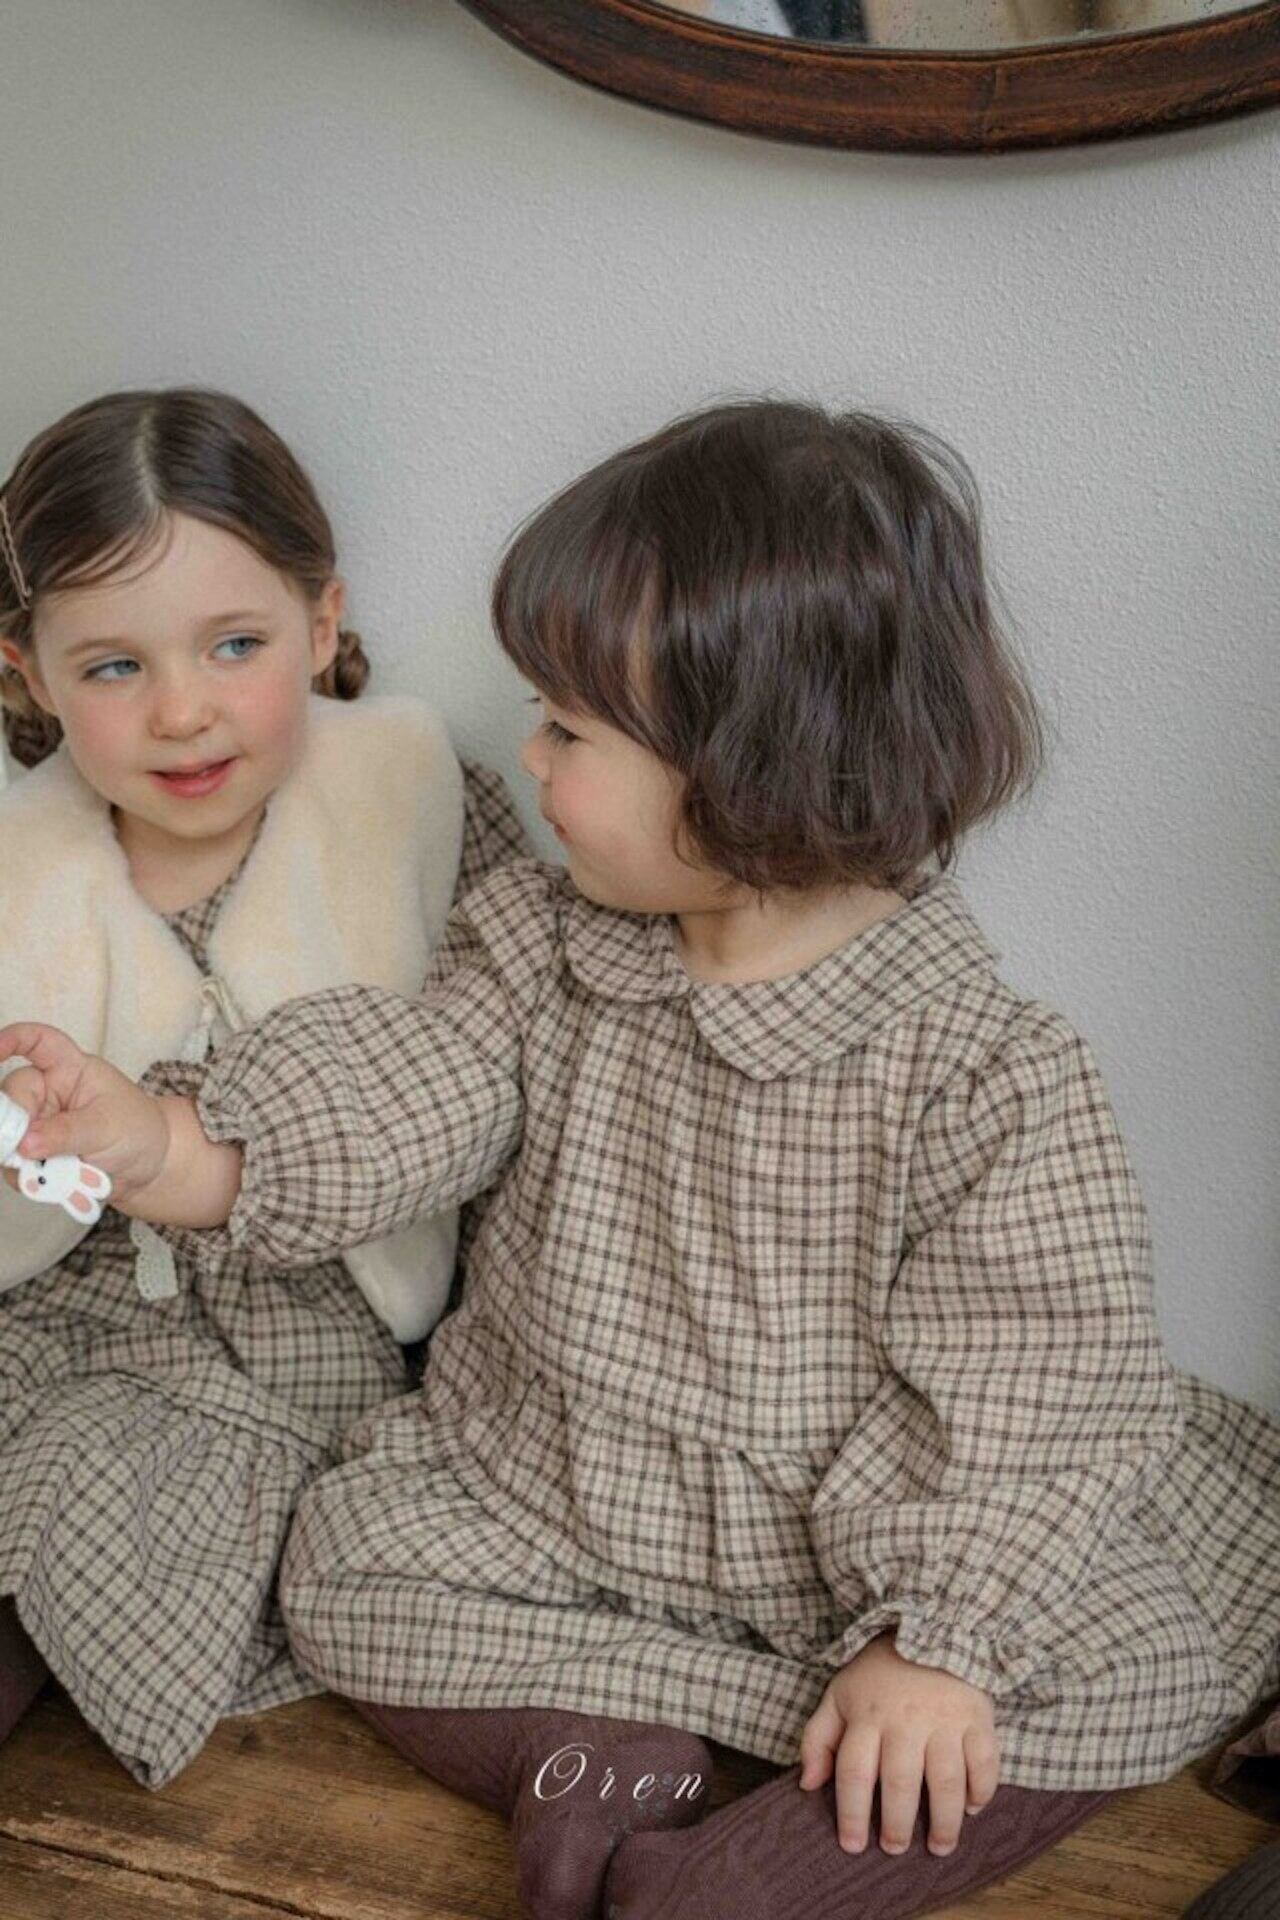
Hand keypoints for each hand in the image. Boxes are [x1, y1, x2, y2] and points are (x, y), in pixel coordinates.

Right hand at [0, 1022, 170, 1202]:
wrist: (146, 1166)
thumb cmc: (135, 1130)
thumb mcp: (107, 1128)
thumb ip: (65, 1133)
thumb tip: (24, 1143)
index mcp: (70, 1069)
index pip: (39, 1042)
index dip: (13, 1039)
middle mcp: (47, 1092)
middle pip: (10, 1096)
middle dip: (14, 1124)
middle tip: (29, 1148)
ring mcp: (37, 1123)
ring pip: (6, 1136)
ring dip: (23, 1159)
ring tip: (58, 1171)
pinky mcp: (34, 1153)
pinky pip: (14, 1166)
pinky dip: (29, 1179)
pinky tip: (53, 1183)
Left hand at [798, 1630, 998, 1857]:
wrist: (931, 1625)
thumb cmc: (880, 1671)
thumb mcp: (839, 1694)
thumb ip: (818, 1737)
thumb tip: (807, 1783)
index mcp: (867, 1716)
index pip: (854, 1773)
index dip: (850, 1814)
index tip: (851, 1845)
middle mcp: (906, 1720)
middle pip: (900, 1784)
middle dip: (897, 1826)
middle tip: (894, 1849)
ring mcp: (945, 1720)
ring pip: (946, 1782)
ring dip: (944, 1822)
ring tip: (939, 1847)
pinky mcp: (977, 1717)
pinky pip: (984, 1763)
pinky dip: (982, 1791)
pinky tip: (973, 1809)